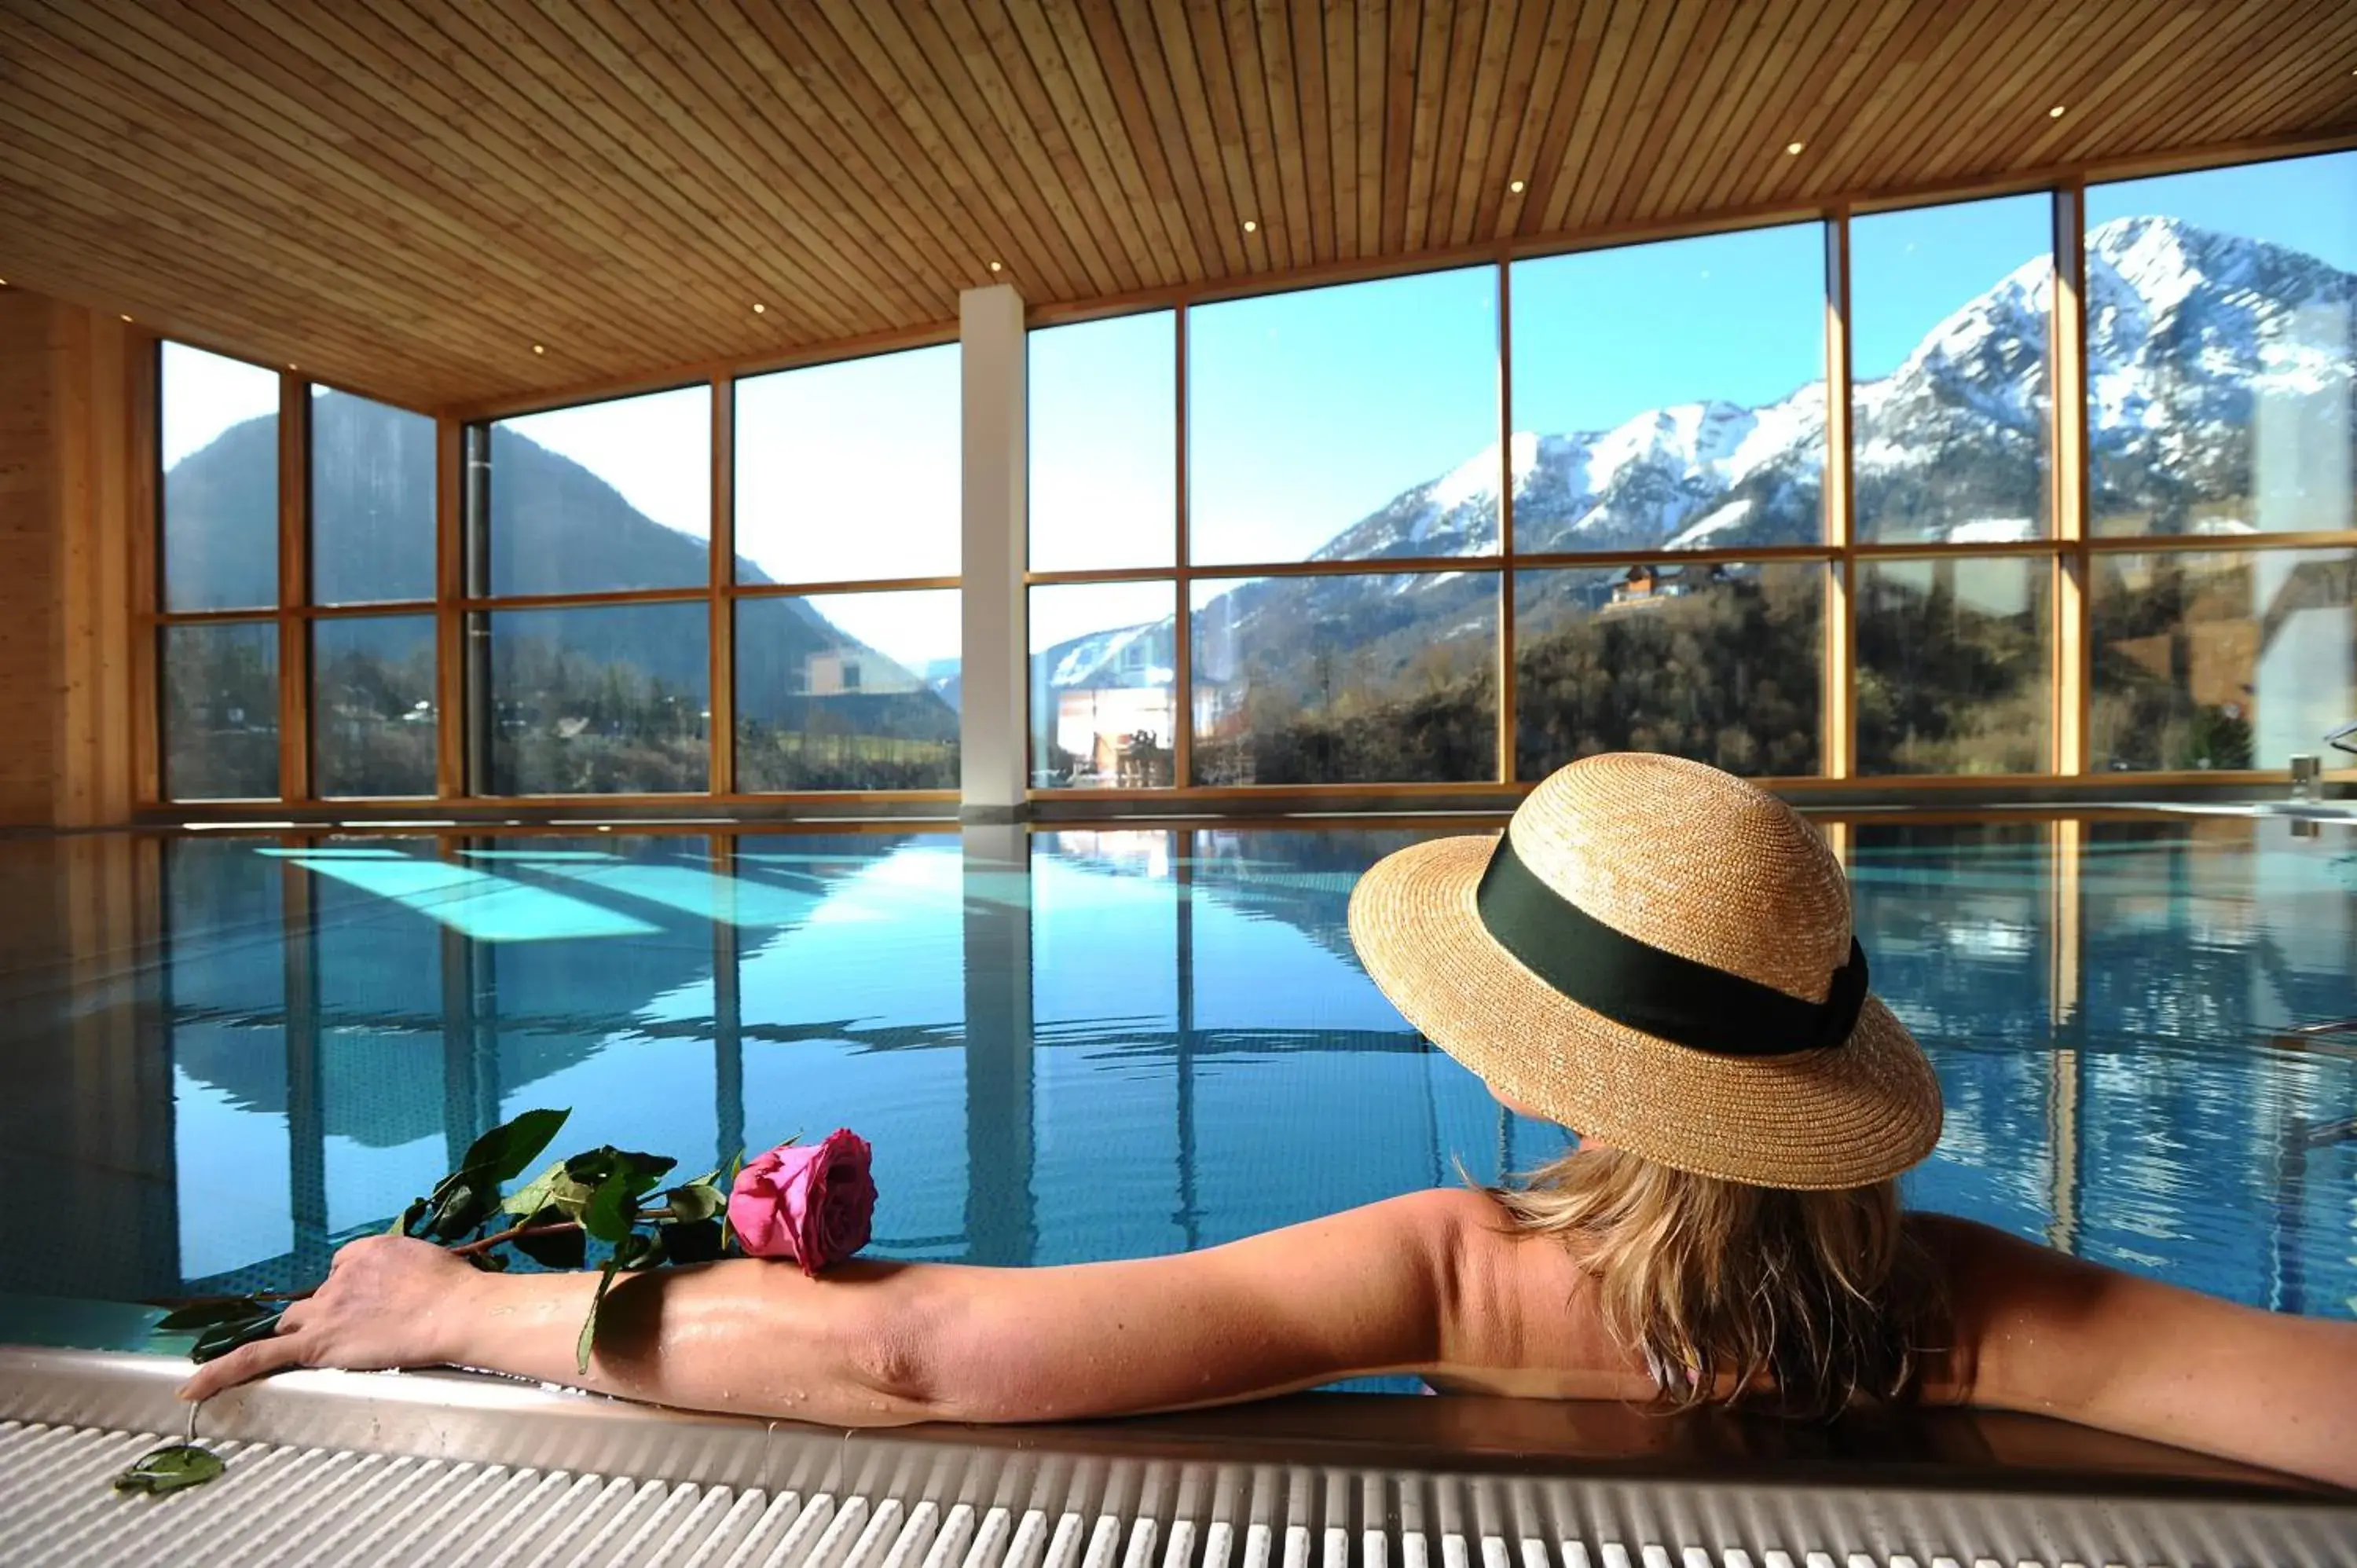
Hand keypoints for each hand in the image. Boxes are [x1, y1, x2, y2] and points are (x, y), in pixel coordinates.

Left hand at [178, 1236, 482, 1401]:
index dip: (354, 1290)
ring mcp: (323, 1310)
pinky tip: (192, 1386)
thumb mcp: (420, 1258)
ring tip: (335, 1351)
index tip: (375, 1304)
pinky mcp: (315, 1345)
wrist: (454, 1311)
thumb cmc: (451, 1288)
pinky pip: (257, 1357)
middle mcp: (336, 1277)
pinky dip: (220, 1372)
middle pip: (314, 1299)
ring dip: (306, 1334)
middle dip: (326, 1313)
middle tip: (362, 1332)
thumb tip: (390, 1283)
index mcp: (362, 1252)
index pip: (343, 1270)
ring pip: (294, 1324)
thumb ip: (395, 1268)